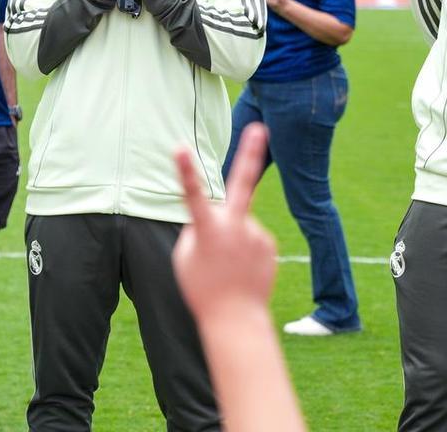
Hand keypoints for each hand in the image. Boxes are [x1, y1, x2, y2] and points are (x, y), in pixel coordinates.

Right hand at [173, 123, 276, 321]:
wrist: (236, 320)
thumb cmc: (201, 287)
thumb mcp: (185, 255)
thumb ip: (197, 227)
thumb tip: (214, 211)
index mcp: (208, 230)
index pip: (192, 195)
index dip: (185, 170)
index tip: (178, 147)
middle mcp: (234, 228)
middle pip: (243, 183)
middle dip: (251, 153)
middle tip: (260, 126)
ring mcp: (255, 235)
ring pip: (239, 222)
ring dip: (231, 236)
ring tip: (227, 265)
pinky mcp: (269, 244)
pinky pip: (251, 236)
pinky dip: (244, 248)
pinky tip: (241, 267)